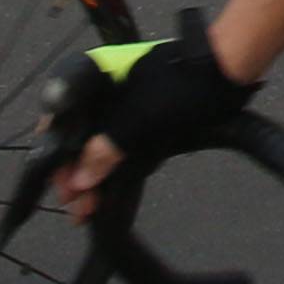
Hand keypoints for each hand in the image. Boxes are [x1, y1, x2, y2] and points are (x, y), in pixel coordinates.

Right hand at [41, 11, 258, 222]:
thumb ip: (105, 150)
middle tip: (75, 206)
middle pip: (76, 135)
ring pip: (97, 144)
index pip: (60, 118)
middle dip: (74, 173)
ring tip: (86, 209)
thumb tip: (80, 181)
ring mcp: (123, 103)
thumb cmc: (182, 87)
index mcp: (93, 76)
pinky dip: (111, 170)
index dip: (56, 155)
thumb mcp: (139, 121)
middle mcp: (103, 88)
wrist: (227, 74)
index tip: (60, 187)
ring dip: (91, 176)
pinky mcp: (142, 117)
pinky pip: (117, 147)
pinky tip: (105, 193)